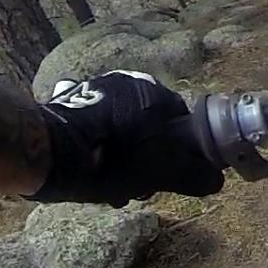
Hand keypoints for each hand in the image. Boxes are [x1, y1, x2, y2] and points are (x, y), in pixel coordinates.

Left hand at [29, 71, 223, 206]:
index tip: (168, 175)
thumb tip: (217, 180)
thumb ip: (194, 175)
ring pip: (123, 127)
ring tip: (112, 185)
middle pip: (151, 125)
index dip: (179, 151)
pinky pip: (97, 124)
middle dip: (148, 157)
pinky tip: (91, 170)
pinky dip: (99, 145)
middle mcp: (128, 81)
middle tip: (138, 185)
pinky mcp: (68, 100)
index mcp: (155, 92)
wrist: (50, 153)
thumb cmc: (113, 159)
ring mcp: (95, 87)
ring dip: (123, 154)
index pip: (181, 121)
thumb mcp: (161, 174)